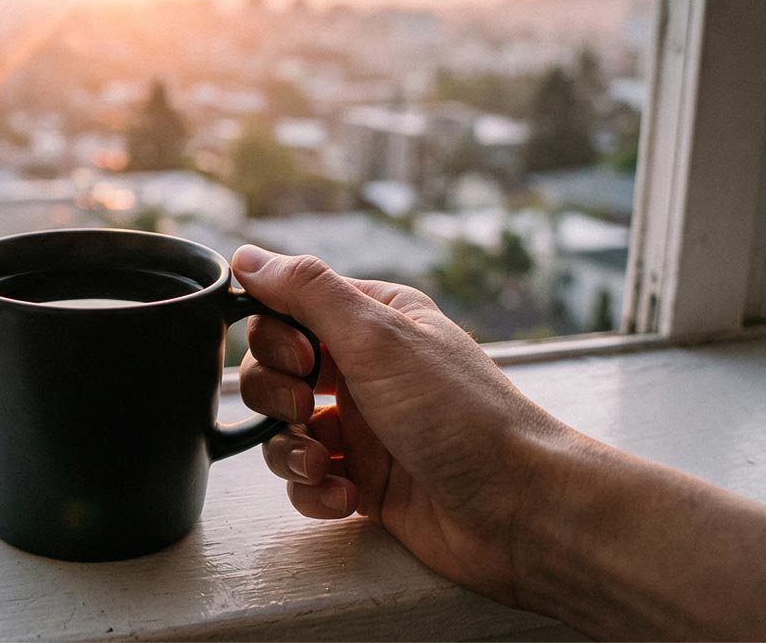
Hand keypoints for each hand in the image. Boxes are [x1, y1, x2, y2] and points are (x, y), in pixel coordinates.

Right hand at [233, 245, 569, 605]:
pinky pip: (307, 481)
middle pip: (274, 370)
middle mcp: (364, 370)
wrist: (519, 510)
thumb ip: (307, 291)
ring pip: (283, 429)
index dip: (274, 334)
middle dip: (273, 394)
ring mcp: (363, 428)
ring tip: (322, 465)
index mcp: (372, 321)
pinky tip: (345, 498)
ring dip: (288, 449)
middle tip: (306, 407)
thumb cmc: (461, 415)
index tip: (300, 357)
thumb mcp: (378, 337)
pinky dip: (313, 492)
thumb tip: (246, 256)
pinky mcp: (365, 482)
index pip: (287, 308)